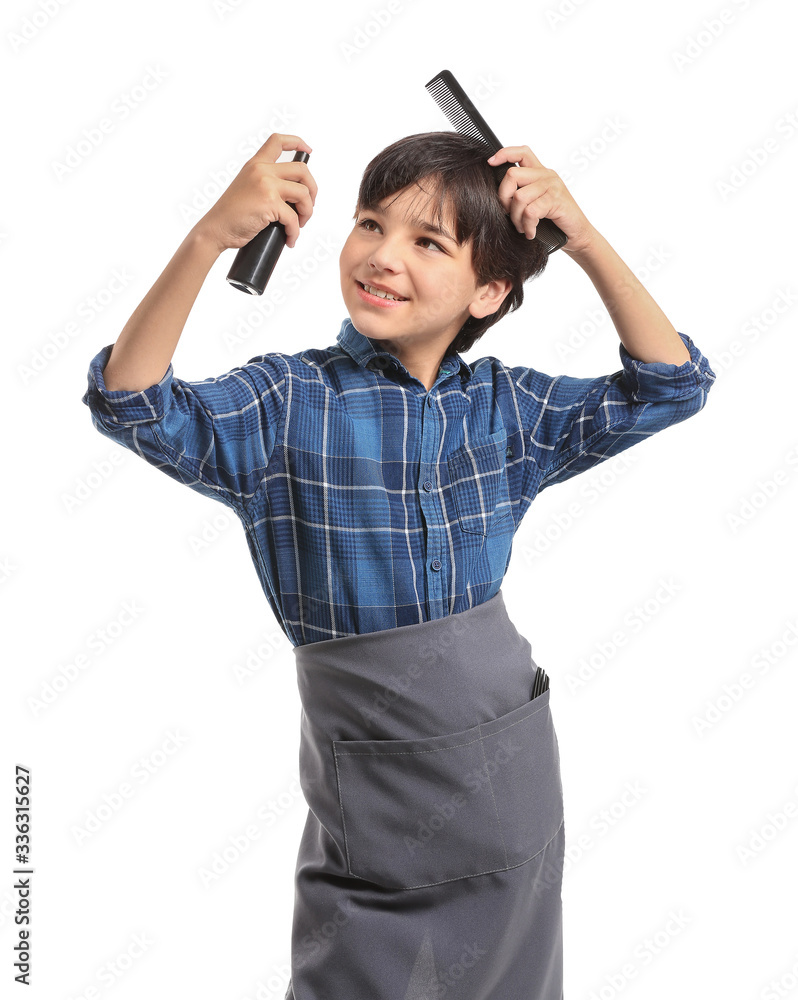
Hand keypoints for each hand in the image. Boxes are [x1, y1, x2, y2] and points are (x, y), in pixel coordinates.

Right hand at [194, 133, 316, 253]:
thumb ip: (266, 183)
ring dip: (307, 212)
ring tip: (298, 224)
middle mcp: (261, 170)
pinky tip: (290, 239)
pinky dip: (295, 232)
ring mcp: (266, 185)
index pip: (278, 141)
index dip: (297, 142)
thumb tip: (293, 195)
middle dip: (312, 190)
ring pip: (304, 193)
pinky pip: (294, 218)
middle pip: (302, 170)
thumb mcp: (247, 188)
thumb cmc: (230, 215)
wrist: (215, 228)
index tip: (308, 150)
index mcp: (255, 164)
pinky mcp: (270, 203)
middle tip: (307, 206)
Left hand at [487, 145, 596, 256]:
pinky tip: (531, 233)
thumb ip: (521, 194)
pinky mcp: (556, 199)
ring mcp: (552, 186)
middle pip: (512, 175)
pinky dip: (528, 226)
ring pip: (519, 197)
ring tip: (523, 228)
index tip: (491, 162)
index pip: (521, 152)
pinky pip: (530, 212)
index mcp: (540, 173)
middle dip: (504, 199)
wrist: (576, 234)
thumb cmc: (553, 222)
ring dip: (516, 218)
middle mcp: (546, 175)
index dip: (504, 154)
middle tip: (510, 215)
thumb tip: (498, 195)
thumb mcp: (535, 203)